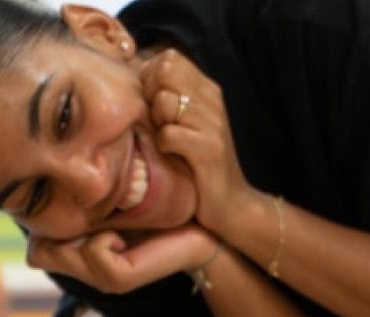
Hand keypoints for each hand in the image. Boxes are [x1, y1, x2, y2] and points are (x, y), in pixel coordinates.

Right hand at [27, 223, 221, 293]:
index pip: (33, 250)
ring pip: (61, 255)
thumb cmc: (152, 209)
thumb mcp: (102, 204)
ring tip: (112, 227)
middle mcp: (86, 273)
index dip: (44, 224)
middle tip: (97, 219)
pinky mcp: (119, 280)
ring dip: (83, 231)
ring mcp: (101, 280)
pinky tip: (124, 236)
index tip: (76, 208)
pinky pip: (93, 253)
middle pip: (40, 253)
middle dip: (58, 230)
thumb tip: (29, 202)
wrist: (195, 228)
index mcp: (78, 256)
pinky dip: (104, 238)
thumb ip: (69, 206)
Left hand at [139, 48, 259, 235]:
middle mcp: (214, 102)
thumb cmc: (201, 165)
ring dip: (157, 123)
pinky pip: (169, 135)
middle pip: (166, 71)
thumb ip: (171, 96)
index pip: (169, 58)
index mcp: (209, 91)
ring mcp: (213, 125)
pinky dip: (164, 147)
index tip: (152, 104)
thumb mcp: (190, 124)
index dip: (151, 77)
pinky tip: (173, 157)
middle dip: (151, 94)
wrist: (233, 205)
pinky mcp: (209, 150)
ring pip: (165, 103)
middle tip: (157, 122)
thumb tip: (136, 74)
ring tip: (167, 141)